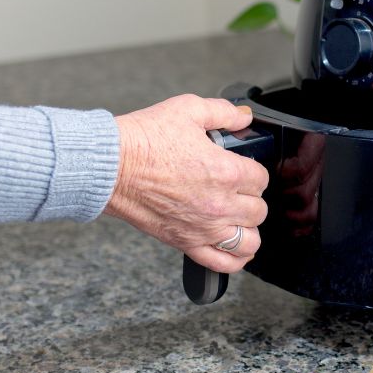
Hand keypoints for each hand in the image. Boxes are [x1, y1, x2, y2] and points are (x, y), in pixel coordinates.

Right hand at [104, 95, 268, 272]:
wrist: (111, 166)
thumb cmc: (144, 140)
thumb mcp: (188, 109)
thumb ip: (224, 112)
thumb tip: (245, 117)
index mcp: (226, 172)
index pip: (261, 179)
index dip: (253, 170)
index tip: (242, 168)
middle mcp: (219, 204)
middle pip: (258, 210)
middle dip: (250, 197)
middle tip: (237, 189)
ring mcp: (204, 227)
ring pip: (249, 240)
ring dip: (248, 228)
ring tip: (239, 219)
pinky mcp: (185, 242)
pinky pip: (223, 262)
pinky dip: (235, 259)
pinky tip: (235, 249)